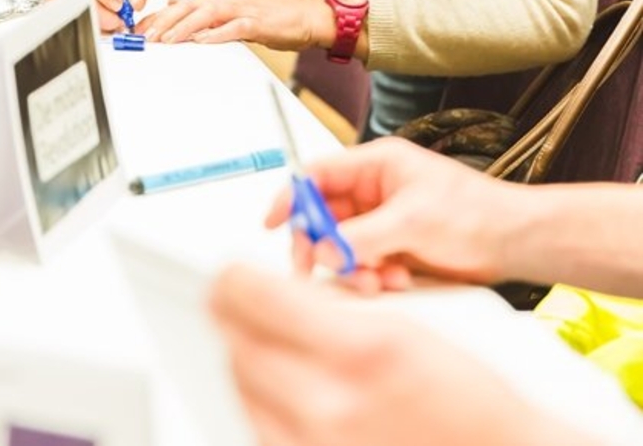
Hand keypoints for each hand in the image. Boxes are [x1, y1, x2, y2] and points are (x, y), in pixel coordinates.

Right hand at [44, 0, 155, 32]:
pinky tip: (98, 28)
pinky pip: (66, 24)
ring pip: (71, 14)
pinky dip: (85, 31)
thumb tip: (135, 2)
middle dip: (99, 14)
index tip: (118, 5)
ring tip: (109, 25)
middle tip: (116, 23)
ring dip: (93, 24)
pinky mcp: (51, 10)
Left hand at [141, 0, 328, 49]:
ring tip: (167, 40)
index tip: (136, 32)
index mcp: (215, 2)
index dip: (157, 18)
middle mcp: (224, 3)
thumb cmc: (266, 20)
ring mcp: (240, 11)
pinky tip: (203, 42)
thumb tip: (173, 3)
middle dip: (163, 22)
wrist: (302, 17)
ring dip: (185, 27)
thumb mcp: (228, 14)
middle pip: (188, 8)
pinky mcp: (257, 23)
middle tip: (144, 38)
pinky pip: (235, 28)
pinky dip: (218, 34)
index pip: (179, 7)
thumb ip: (201, 11)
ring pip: (207, 15)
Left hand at [209, 265, 579, 445]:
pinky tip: (279, 392)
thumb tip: (278, 292)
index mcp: (360, 349)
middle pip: (237, 344)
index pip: (251, 296)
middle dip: (238, 318)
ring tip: (268, 348)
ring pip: (242, 390)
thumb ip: (335, 306)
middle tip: (244, 304)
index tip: (232, 273)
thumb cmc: (471, 402)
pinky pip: (260, 430)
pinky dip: (261, 406)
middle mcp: (331, 406)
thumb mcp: (407, 325)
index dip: (235, 277)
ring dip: (246, 361)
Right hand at [265, 137, 517, 288]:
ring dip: (351, 267)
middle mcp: (375, 191)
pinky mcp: (395, 249)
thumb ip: (364, 236)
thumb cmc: (476, 213)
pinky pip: (363, 264)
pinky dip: (371, 277)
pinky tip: (395, 282)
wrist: (515, 243)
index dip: (292, 196)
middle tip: (320, 269)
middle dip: (322, 244)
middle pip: (325, 215)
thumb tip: (325, 252)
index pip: (318, 174)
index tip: (273, 221)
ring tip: (376, 281)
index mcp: (376, 165)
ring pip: (342, 245)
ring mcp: (384, 221)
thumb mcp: (413, 220)